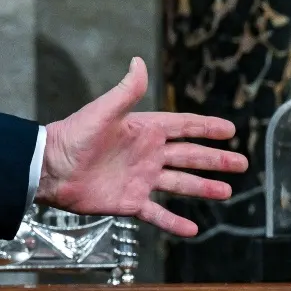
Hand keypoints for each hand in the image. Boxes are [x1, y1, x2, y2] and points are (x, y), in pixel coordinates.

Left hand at [35, 58, 244, 235]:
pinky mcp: (129, 202)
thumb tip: (138, 61)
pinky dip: (174, 222)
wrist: (48, 169)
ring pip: (180, 184)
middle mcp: (146, 155)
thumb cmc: (72, 136)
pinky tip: (192, 229)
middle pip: (189, 156)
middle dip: (215, 160)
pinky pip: (157, 214)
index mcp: (142, 131)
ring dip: (203, 188)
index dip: (206, 128)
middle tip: (242, 163)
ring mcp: (140, 179)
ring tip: (226, 191)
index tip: (230, 130)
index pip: (183, 127)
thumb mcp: (102, 111)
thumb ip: (125, 91)